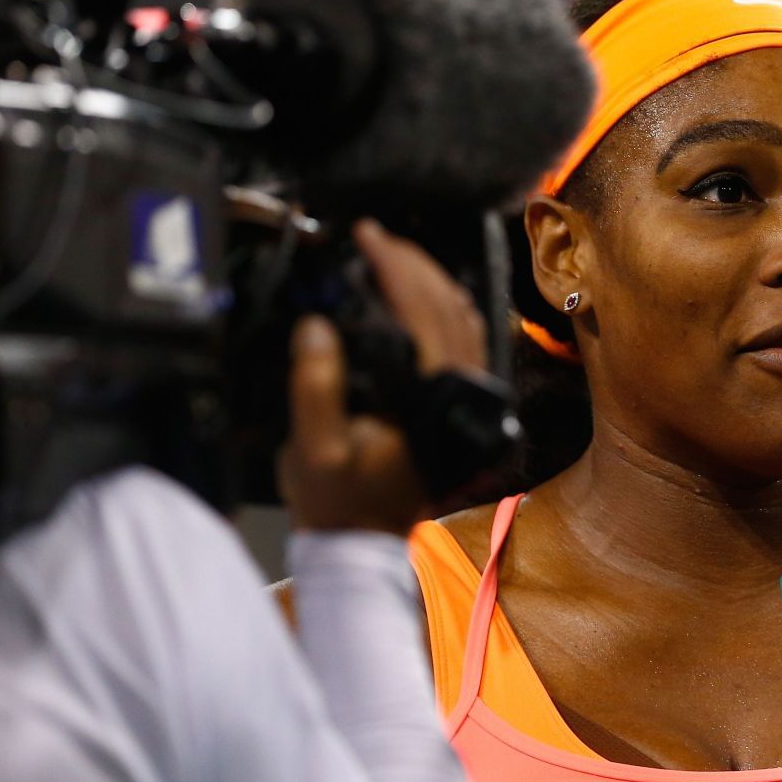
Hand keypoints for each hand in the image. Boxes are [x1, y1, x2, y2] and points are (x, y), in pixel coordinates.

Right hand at [278, 219, 488, 533]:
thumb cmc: (336, 502)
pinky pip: (465, 340)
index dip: (395, 267)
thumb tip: (317, 326)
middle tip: (375, 236)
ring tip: (392, 255)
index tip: (366, 235)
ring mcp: (467, 399)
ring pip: (464, 318)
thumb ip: (315, 387)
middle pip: (449, 306)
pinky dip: (444, 307)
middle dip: (413, 263)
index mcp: (431, 400)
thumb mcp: (314, 451)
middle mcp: (460, 395)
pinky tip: (419, 294)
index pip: (422, 312)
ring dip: (431, 281)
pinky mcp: (460, 405)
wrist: (362, 545)